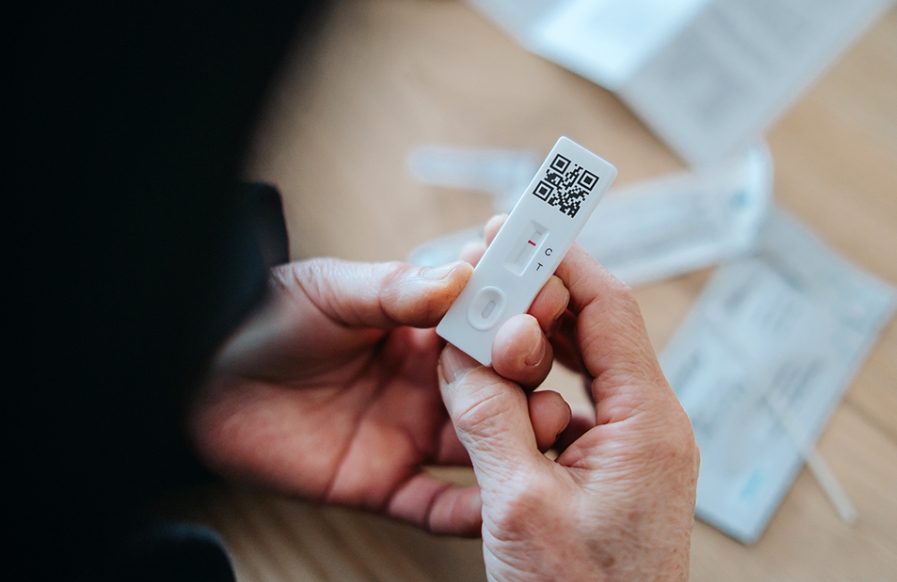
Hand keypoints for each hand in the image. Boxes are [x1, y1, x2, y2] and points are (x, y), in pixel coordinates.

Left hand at [189, 254, 568, 534]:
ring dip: (517, 445)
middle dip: (527, 381)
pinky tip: (497, 507)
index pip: (488, 324)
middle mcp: (426, 385)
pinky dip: (467, 513)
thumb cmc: (264, 318)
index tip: (550, 304)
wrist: (196, 378)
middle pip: (498, 388)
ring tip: (547, 436)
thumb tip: (459, 276)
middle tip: (545, 376)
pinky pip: (434, 506)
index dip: (519, 315)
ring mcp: (408, 434)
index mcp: (421, 331)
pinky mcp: (382, 483)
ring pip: (481, 447)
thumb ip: (394, 291)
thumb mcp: (332, 292)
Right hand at [439, 240, 699, 579]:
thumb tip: (458, 353)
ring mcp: (634, 450)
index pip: (608, 308)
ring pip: (581, 370)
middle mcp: (650, 426)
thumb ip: (488, 417)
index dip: (561, 262)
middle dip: (537, 302)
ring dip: (530, 351)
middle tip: (484, 278)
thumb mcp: (519, 505)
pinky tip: (496, 396)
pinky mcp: (613, 473)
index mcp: (646, 423)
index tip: (519, 230)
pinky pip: (572, 410)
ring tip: (479, 338)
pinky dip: (533, 394)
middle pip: (596, 331)